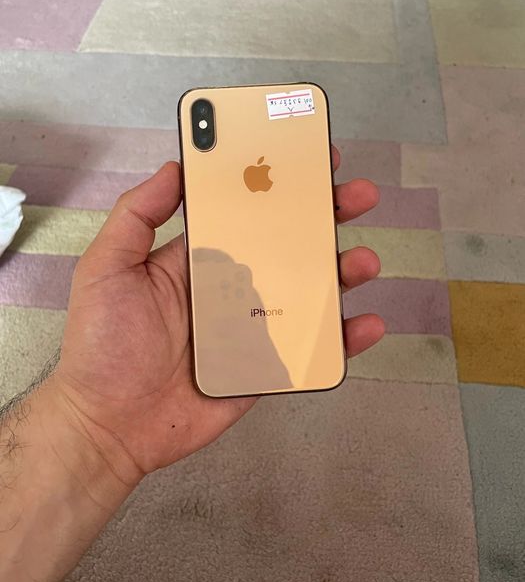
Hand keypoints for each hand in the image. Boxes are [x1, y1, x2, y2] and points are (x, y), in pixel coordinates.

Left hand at [51, 148, 383, 484]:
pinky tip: (365, 323)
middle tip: (357, 195)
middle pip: (288, 243)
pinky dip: (344, 337)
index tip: (309, 156)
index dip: (277, 182)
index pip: (246, 209)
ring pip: (309, 290)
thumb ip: (136, 214)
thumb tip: (176, 164)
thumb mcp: (107, 267)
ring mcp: (253, 324)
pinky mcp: (266, 364)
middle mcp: (232, 283)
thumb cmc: (103, 343)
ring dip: (343, 270)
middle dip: (325, 216)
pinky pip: (312, 346)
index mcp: (198, 256)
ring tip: (363, 260)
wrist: (110, 425)